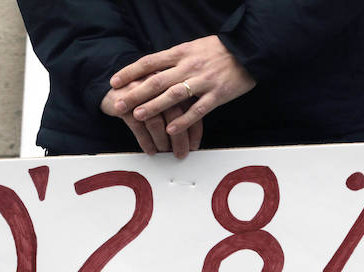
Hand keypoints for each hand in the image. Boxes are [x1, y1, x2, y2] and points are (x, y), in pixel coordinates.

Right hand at [102, 87, 203, 157]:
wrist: (116, 84)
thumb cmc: (145, 96)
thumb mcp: (165, 98)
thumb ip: (178, 111)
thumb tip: (189, 139)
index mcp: (173, 83)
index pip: (190, 109)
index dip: (193, 131)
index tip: (193, 146)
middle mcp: (159, 85)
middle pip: (174, 115)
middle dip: (179, 140)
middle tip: (180, 154)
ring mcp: (141, 93)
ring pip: (156, 121)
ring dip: (162, 141)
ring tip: (164, 151)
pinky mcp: (124, 101)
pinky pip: (138, 126)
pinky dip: (146, 141)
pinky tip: (150, 150)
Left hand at [106, 36, 254, 137]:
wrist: (249, 50)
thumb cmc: (219, 51)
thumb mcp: (194, 48)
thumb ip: (175, 59)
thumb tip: (152, 69)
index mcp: (181, 52)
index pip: (150, 62)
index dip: (130, 72)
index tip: (115, 82)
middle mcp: (189, 66)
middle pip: (156, 80)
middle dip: (135, 93)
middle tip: (119, 105)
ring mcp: (203, 81)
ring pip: (173, 95)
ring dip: (154, 106)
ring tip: (137, 116)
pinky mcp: (217, 94)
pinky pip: (197, 110)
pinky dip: (183, 121)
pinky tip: (170, 131)